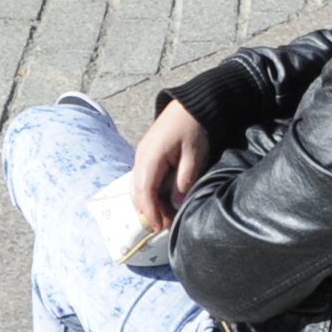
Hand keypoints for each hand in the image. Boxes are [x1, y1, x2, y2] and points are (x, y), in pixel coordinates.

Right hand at [131, 100, 211, 232]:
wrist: (190, 105)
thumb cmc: (193, 127)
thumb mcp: (194, 153)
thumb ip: (185, 178)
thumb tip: (176, 202)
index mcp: (150, 155)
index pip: (144, 190)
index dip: (151, 211)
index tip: (160, 227)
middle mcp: (141, 156)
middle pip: (137, 191)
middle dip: (149, 211)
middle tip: (166, 226)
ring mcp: (141, 155)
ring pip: (137, 186)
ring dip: (148, 203)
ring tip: (165, 217)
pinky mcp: (147, 156)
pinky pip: (142, 179)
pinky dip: (148, 193)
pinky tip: (161, 201)